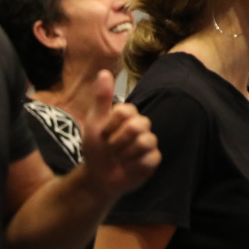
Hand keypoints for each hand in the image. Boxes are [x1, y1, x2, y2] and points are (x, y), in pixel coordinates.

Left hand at [79, 71, 160, 196]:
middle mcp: (142, 126)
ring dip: (124, 155)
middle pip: (137, 126)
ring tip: (119, 158)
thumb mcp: (94, 123)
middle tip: (111, 148)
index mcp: (129, 115)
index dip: (110, 126)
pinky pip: (149, 159)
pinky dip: (134, 165)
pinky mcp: (154, 159)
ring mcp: (149, 142)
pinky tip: (128, 167)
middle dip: (117, 141)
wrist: (98, 176)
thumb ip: (102, 98)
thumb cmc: (96, 148)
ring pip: (144, 143)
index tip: (103, 133)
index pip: (125, 111)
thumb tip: (104, 72)